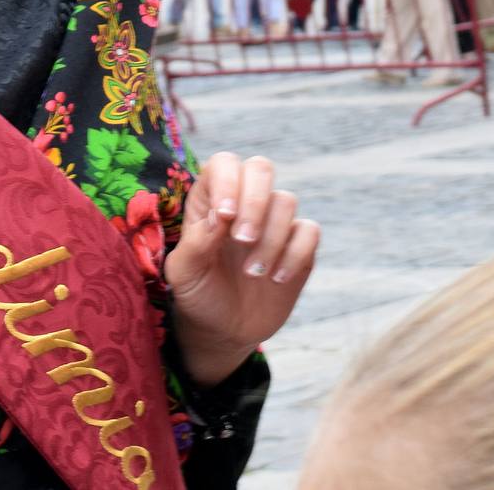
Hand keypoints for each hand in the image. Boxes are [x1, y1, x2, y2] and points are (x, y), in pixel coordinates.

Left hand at [165, 153, 319, 387]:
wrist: (223, 330)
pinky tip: (275, 279)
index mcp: (211, 200)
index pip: (224, 164)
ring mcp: (274, 222)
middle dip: (255, 202)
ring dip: (269, 239)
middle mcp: (245, 202)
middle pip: (261, 168)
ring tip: (252, 272)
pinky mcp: (298, 245)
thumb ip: (197, 242)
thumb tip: (222, 214)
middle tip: (242, 240)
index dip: (228, 182)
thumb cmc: (197, 294)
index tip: (224, 218)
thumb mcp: (184, 273)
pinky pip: (309, 231)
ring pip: (286, 201)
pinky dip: (294, 255)